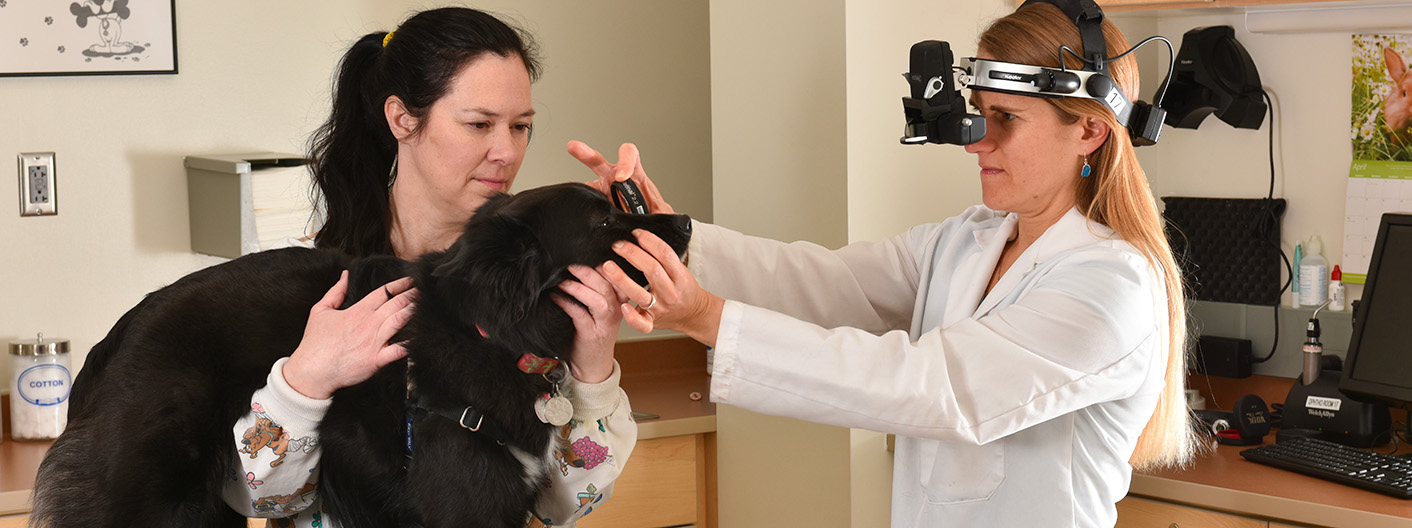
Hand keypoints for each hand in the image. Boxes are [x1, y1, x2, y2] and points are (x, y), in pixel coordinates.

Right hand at [283, 272, 416, 398]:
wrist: (311, 371)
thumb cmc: (315, 343)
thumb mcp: (320, 311)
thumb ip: (335, 292)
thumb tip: (345, 275)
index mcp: (357, 312)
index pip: (383, 293)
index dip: (399, 285)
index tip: (411, 280)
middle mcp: (368, 324)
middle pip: (396, 304)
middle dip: (412, 295)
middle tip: (425, 289)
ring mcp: (374, 342)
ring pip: (399, 322)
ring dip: (414, 312)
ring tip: (426, 305)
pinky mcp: (376, 360)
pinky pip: (398, 350)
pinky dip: (410, 343)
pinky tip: (421, 336)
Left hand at [553, 265, 625, 382]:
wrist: (593, 365)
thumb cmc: (593, 332)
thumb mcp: (601, 309)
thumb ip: (596, 288)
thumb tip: (578, 263)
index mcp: (620, 300)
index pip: (618, 277)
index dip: (605, 264)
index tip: (588, 252)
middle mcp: (616, 310)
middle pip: (607, 285)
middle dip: (589, 271)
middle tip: (571, 262)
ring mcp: (604, 323)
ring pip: (597, 299)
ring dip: (578, 287)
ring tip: (562, 280)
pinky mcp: (591, 334)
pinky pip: (579, 315)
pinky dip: (567, 303)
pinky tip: (556, 297)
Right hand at [567, 140, 675, 213]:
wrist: (645, 238)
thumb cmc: (655, 218)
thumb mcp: (664, 214)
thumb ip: (664, 213)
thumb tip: (670, 220)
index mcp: (634, 175)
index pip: (630, 155)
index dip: (624, 160)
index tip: (621, 176)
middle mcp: (615, 180)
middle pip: (599, 161)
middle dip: (586, 153)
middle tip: (574, 148)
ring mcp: (603, 193)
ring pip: (588, 185)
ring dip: (579, 188)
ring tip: (571, 191)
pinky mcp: (595, 207)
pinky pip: (585, 205)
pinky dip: (582, 208)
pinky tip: (580, 213)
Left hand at [600, 229, 722, 346]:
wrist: (694, 314)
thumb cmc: (685, 289)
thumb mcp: (681, 268)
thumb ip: (665, 253)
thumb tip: (648, 228)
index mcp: (680, 276)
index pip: (665, 254)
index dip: (649, 241)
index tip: (636, 233)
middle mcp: (671, 292)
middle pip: (652, 269)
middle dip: (632, 254)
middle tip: (617, 245)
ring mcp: (661, 307)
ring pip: (640, 293)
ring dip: (622, 279)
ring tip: (608, 266)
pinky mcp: (652, 321)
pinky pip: (642, 323)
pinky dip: (631, 317)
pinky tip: (623, 306)